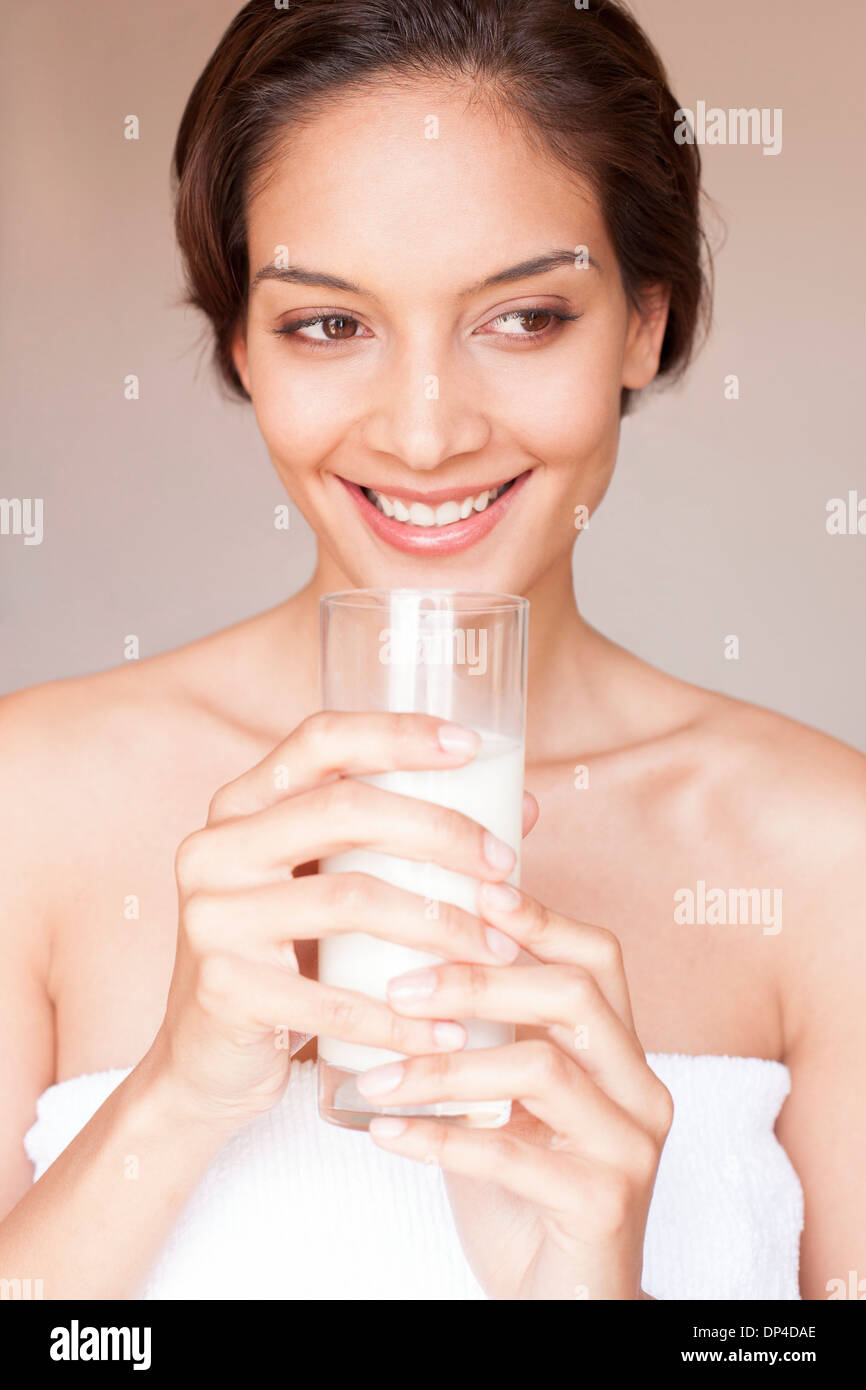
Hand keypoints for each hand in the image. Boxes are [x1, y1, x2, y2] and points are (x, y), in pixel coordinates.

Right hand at [148, 711, 526, 1131]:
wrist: (205, 1066)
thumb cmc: (287, 962)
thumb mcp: (330, 888)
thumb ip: (405, 844)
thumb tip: (521, 806)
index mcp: (241, 807)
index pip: (319, 741)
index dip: (395, 735)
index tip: (468, 746)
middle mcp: (215, 849)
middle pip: (342, 812)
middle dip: (440, 833)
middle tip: (504, 869)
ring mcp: (212, 919)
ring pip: (350, 900)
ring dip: (441, 926)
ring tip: (498, 952)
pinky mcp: (223, 990)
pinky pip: (334, 1001)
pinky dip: (403, 1019)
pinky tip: (452, 1030)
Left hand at [358, 884, 672, 1299]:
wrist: (558, 1296)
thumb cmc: (522, 1186)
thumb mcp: (503, 1099)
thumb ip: (478, 1036)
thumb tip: (385, 969)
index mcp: (620, 1051)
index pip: (597, 957)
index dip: (540, 918)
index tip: (476, 890)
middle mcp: (640, 1088)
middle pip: (572, 996)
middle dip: (479, 980)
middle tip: (399, 987)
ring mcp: (630, 1146)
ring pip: (542, 1069)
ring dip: (446, 1065)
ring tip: (374, 1075)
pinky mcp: (604, 1203)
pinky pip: (516, 1156)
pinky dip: (441, 1138)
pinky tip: (384, 1133)